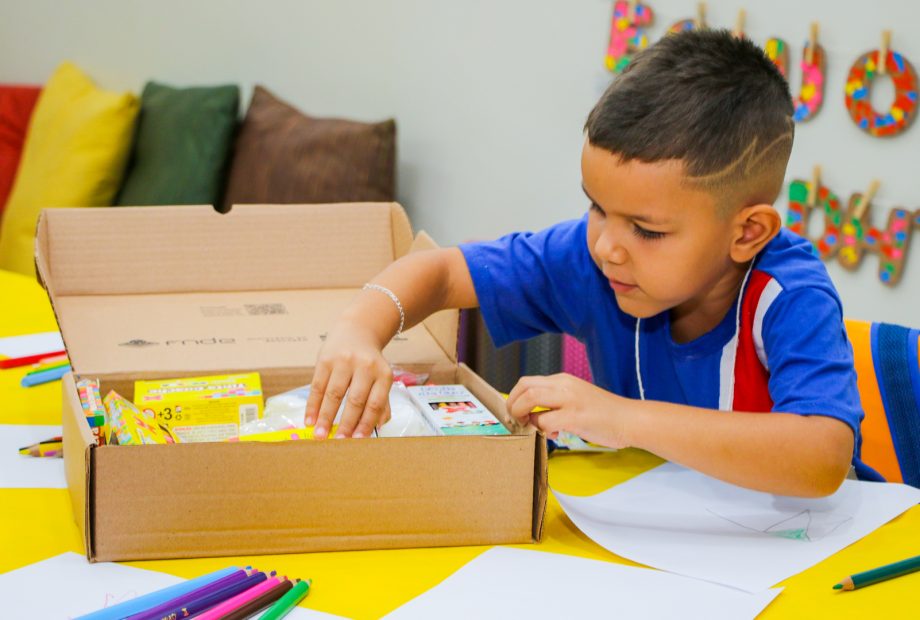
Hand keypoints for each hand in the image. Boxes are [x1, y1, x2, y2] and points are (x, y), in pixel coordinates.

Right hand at [305, 323, 392, 439]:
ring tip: (319, 435)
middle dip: (346, 424)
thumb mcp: (380, 377)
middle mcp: (365, 366)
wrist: (356, 330)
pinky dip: (312, 405)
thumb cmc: (369, 362)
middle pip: (355, 400)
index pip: (375, 403)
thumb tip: (380, 425)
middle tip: (338, 443)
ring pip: (333, 394)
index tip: (358, 441)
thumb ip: (382, 401)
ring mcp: (344, 361)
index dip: (366, 423)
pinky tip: (309, 420)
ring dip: (325, 417)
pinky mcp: (325, 359)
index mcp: (383, 373)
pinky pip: (317, 386)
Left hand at [506, 373, 631, 448]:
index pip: (527, 381)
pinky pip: (546, 421)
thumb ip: (556, 402)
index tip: (517, 414)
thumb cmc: (604, 414)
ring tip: (530, 427)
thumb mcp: (576, 399)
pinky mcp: (576, 416)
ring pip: (530, 398)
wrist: (630, 419)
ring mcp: (570, 399)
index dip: (515, 398)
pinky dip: (542, 429)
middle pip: (524, 386)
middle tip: (517, 421)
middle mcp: (564, 385)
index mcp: (563, 380)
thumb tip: (534, 416)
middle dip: (513, 405)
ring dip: (522, 414)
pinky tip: (554, 435)